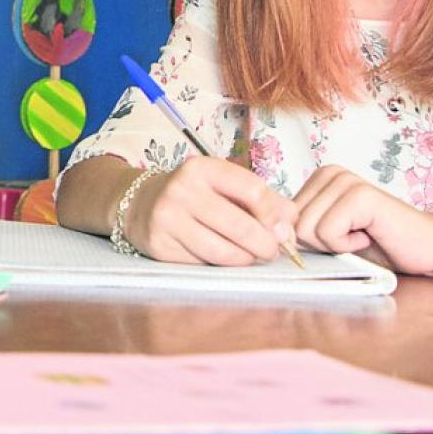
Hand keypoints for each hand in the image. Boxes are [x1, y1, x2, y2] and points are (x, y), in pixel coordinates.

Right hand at [126, 156, 297, 265]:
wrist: (141, 205)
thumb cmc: (195, 196)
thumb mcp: (225, 185)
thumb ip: (263, 200)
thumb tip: (290, 225)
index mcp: (203, 168)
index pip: (253, 191)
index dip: (274, 215)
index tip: (282, 229)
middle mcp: (182, 190)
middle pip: (241, 226)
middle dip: (265, 245)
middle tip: (272, 251)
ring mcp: (168, 219)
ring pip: (224, 252)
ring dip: (246, 259)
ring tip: (250, 256)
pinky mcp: (161, 246)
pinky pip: (204, 263)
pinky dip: (220, 265)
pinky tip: (221, 256)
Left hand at [292, 166, 432, 274]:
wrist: (425, 247)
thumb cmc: (378, 245)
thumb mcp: (327, 236)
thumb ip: (300, 229)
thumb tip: (269, 234)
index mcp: (318, 179)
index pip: (282, 219)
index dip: (307, 241)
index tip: (339, 236)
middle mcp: (329, 173)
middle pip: (293, 226)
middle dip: (321, 244)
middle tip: (353, 237)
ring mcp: (345, 181)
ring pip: (307, 230)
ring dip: (336, 245)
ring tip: (362, 235)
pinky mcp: (359, 195)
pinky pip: (327, 233)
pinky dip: (347, 246)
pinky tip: (369, 235)